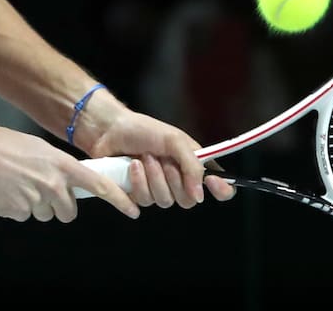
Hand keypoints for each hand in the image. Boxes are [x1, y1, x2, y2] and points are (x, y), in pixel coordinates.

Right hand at [0, 121, 139, 221]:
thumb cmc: (5, 146)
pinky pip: (25, 215)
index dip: (118, 200)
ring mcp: (35, 200)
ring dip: (36, 206)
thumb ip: (57, 168)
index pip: (98, 185)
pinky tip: (6, 190)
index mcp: (60, 164)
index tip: (133, 210)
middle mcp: (52, 184)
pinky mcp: (18, 212)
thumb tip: (67, 186)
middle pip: (68, 211)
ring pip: (45, 214)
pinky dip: (18, 207)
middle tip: (42, 189)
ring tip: (18, 184)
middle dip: (59, 206)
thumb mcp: (39, 149)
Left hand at [86, 109, 237, 209]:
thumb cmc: (144, 130)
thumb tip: (200, 196)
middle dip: (174, 179)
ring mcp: (159, 188)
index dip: (222, 191)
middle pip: (189, 200)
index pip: (220, 187)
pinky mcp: (139, 194)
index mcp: (194, 164)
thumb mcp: (174, 141)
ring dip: (154, 178)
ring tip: (144, 158)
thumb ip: (192, 166)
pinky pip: (145, 201)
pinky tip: (132, 166)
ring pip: (165, 201)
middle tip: (162, 159)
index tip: (212, 182)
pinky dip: (139, 182)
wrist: (110, 130)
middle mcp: (179, 180)